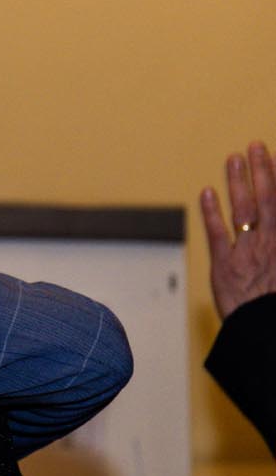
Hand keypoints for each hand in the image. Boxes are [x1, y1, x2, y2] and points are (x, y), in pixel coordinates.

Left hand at [200, 140, 275, 318]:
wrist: (266, 329)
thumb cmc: (274, 303)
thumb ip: (275, 238)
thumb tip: (270, 219)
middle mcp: (272, 241)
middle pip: (268, 198)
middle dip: (262, 170)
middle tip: (255, 145)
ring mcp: (247, 251)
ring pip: (243, 209)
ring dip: (238, 181)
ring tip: (233, 158)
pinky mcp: (224, 265)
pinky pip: (217, 233)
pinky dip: (211, 211)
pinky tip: (206, 192)